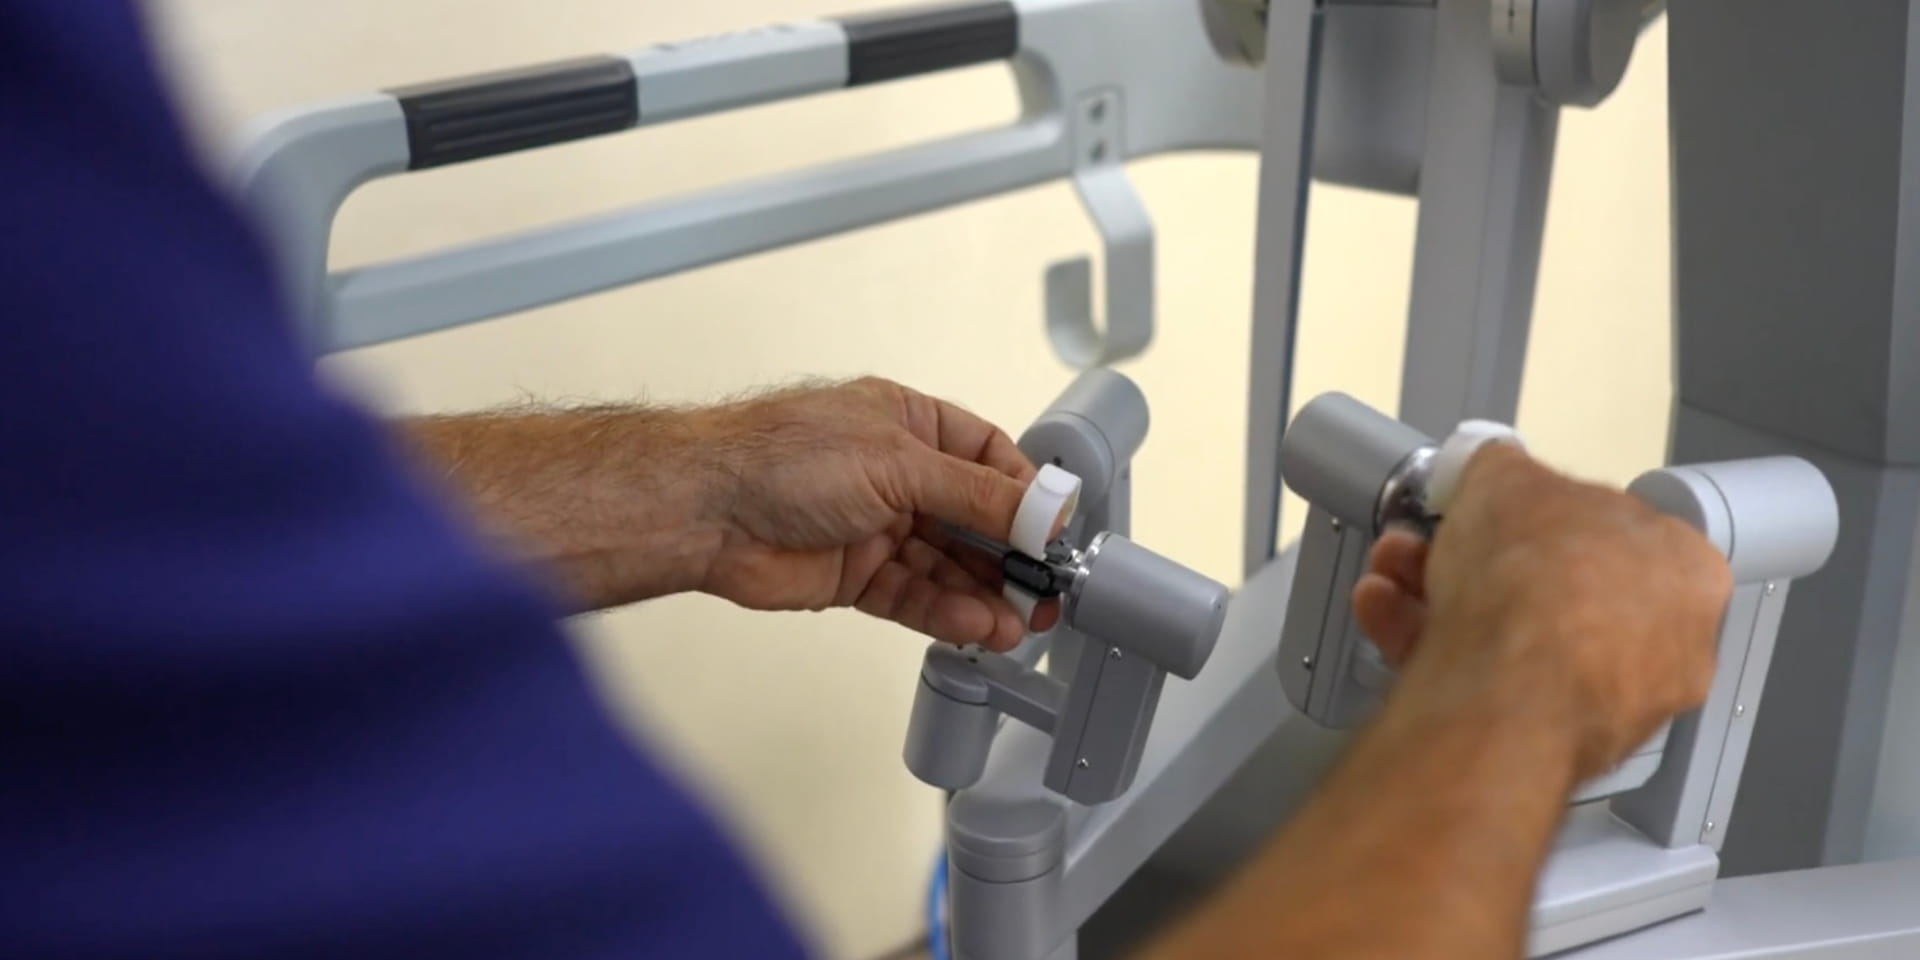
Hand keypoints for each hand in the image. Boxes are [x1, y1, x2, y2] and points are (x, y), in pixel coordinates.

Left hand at [693, 378, 1054, 650]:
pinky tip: (975, 625)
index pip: (988, 458)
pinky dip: (946, 612)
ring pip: (947, 566)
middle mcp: (896, 474)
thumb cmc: (781, 456)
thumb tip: (1042, 507)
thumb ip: (976, 493)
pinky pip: (914, 596)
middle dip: (1012, 557)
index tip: (1056, 530)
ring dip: (984, 595)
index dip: (1024, 495)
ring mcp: (877, 527)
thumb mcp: (900, 463)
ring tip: (1018, 622)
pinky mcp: (856, 575)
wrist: (705, 511)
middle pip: (973, 520)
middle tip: (1047, 590)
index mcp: (908, 423)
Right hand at [1351, 443, 1731, 779]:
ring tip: (1390, 577)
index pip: (1613, 531)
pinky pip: (1491, 685)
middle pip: (1554, 588)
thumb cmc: (1537, 578)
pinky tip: (1385, 617)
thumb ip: (1502, 469)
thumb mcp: (1506, 477)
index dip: (1538, 517)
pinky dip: (1434, 650)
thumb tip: (1494, 469)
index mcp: (1686, 570)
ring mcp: (1610, 704)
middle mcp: (1665, 644)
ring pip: (1515, 639)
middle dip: (1476, 562)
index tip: (1489, 516)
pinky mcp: (1550, 744)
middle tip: (1426, 546)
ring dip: (1439, 600)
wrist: (1507, 689)